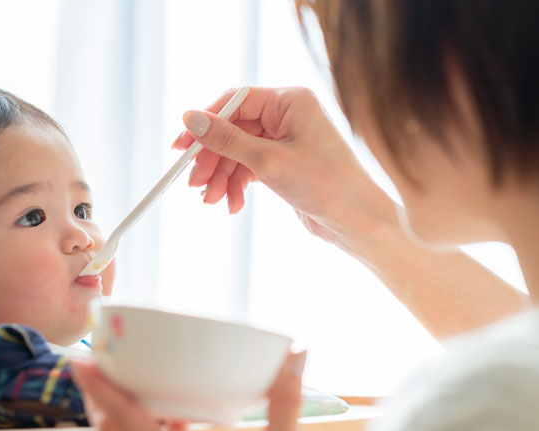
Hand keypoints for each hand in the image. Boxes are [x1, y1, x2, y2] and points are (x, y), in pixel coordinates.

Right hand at [175, 86, 395, 247]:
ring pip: (239, 153)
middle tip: (195, 184)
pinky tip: (232, 205)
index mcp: (290, 101)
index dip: (205, 123)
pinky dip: (238, 186)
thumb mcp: (267, 161)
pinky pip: (250, 168)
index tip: (181, 147)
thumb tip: (190, 119)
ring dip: (222, 178)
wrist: (357, 222)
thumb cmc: (324, 185)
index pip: (235, 101)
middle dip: (213, 159)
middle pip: (233, 130)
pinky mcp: (285, 164)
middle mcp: (288, 116)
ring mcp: (287, 141)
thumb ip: (226, 140)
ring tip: (213, 201)